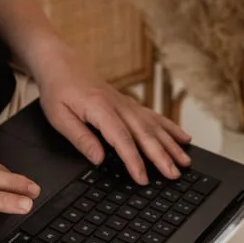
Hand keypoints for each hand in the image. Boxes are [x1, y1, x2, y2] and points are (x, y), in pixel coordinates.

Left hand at [32, 44, 191, 184]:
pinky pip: (154, 117)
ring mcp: (127, 104)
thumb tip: (99, 159)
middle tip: (174, 175)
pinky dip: (170, 128)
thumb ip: (80, 138)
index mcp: (101, 109)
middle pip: (145, 134)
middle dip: (162, 156)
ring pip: (154, 126)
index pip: (122, 139)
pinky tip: (183, 138)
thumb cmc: (58, 90)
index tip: (143, 178)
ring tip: (185, 162)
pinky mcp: (129, 104)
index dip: (134, 161)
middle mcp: (119, 105)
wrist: (61, 64)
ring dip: (171, 145)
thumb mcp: (59, 117)